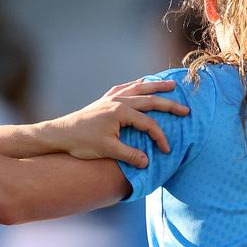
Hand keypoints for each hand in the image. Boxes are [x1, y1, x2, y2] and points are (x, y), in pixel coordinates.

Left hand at [43, 79, 187, 167]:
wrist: (60, 134)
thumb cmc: (82, 143)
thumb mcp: (107, 150)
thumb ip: (129, 155)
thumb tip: (147, 162)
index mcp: (121, 112)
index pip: (148, 124)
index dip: (160, 137)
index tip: (166, 150)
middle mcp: (118, 101)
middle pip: (150, 100)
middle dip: (169, 105)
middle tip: (186, 110)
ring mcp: (110, 98)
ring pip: (138, 88)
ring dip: (155, 86)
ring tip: (171, 85)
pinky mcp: (103, 100)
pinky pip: (124, 88)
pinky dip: (135, 85)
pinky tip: (140, 84)